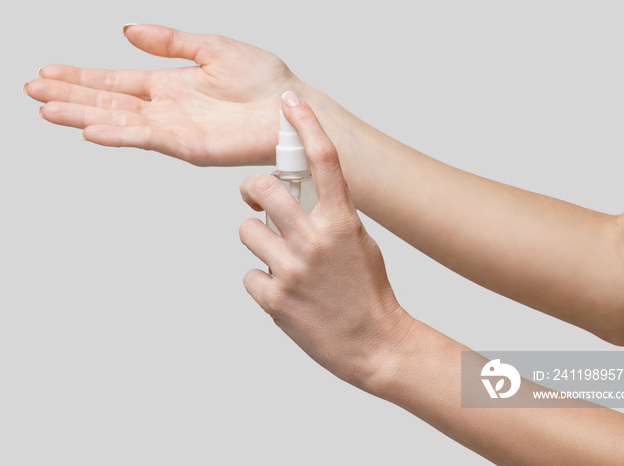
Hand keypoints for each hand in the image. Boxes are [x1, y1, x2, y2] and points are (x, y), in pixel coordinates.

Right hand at [23, 24, 299, 165]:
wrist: (290, 109)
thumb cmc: (264, 80)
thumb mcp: (210, 47)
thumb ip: (168, 42)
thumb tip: (129, 31)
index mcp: (169, 84)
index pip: (114, 81)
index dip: (80, 77)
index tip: (48, 72)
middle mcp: (166, 108)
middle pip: (106, 101)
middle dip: (68, 96)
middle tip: (32, 92)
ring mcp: (173, 128)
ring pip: (117, 120)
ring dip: (80, 115)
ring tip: (46, 110)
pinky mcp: (187, 145)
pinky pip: (145, 138)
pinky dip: (117, 134)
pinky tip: (90, 129)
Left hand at [239, 92, 417, 391]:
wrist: (375, 345)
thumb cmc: (369, 292)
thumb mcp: (361, 243)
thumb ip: (333, 216)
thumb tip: (304, 197)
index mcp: (343, 221)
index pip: (324, 160)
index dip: (306, 124)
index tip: (290, 102)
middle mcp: (316, 240)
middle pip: (263, 188)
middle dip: (252, 190)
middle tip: (255, 198)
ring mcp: (293, 270)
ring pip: (247, 231)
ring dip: (258, 241)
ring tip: (279, 260)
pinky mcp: (276, 300)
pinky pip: (249, 275)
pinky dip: (262, 281)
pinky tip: (284, 292)